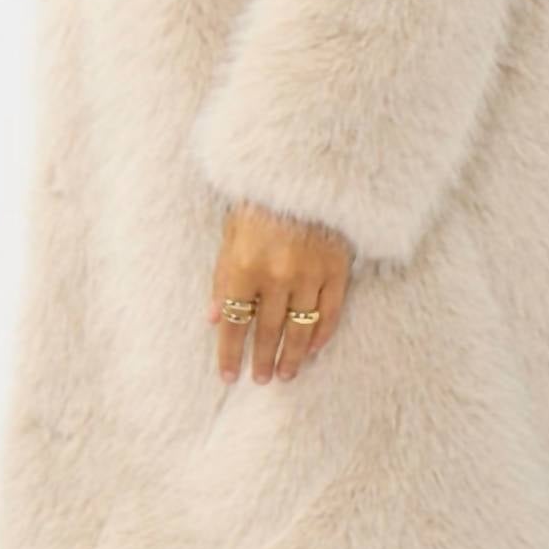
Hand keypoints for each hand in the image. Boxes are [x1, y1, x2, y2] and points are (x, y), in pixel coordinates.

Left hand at [205, 200, 352, 383]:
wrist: (305, 169)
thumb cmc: (261, 200)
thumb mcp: (231, 232)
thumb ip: (222, 277)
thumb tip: (211, 319)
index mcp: (244, 265)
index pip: (233, 322)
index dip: (229, 353)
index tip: (228, 376)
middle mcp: (277, 275)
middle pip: (267, 331)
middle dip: (261, 359)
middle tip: (260, 379)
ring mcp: (310, 274)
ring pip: (300, 329)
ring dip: (292, 356)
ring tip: (285, 374)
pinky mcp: (337, 269)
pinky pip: (330, 312)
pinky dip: (322, 335)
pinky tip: (314, 350)